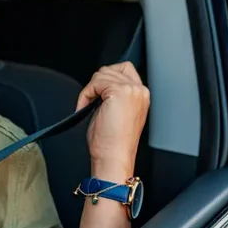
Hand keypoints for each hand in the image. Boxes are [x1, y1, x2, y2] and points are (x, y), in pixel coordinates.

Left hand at [76, 62, 149, 180]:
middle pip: (112, 69)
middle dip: (97, 84)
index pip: (124, 70)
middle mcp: (140, 91)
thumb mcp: (117, 112)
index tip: (97, 96)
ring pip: (102, 74)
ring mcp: (131, 90)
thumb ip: (114, 94)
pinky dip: (85, 94)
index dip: (107, 79)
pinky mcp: (119, 92)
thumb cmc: (113, 143)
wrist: (114, 158)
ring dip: (90, 89)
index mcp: (142, 96)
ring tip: (88, 107)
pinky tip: (84, 108)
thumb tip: (100, 84)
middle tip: (91, 103)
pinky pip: (95, 82)